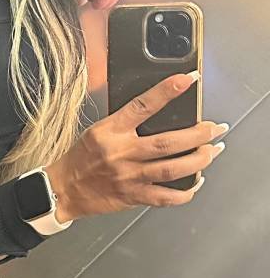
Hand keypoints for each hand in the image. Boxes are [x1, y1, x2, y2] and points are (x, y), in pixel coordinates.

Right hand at [45, 72, 227, 219]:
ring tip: (213, 151)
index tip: (189, 79)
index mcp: (111, 132)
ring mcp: (129, 177)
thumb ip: (126, 123)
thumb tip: (160, 113)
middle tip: (215, 128)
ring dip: (199, 160)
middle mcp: (121, 154)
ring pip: (172, 169)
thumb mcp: (98, 131)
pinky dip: (185, 192)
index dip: (167, 91)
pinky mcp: (132, 197)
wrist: (62, 190)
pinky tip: (196, 183)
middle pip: (168, 143)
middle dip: (199, 134)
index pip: (143, 106)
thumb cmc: (80, 159)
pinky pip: (165, 197)